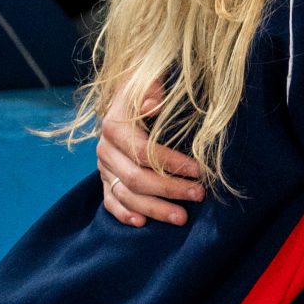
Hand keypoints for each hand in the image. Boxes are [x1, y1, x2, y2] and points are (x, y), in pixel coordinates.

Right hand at [97, 79, 206, 226]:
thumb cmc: (148, 89)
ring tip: (182, 217)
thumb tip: (152, 105)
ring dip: (154, 208)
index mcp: (115, 125)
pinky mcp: (106, 178)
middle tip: (199, 195)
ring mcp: (104, 166)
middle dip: (170, 189)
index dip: (171, 163)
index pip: (143, 151)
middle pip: (135, 177)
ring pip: (125, 194)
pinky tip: (141, 223)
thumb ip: (152, 90)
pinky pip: (110, 200)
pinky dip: (123, 214)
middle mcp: (106, 148)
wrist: (129, 94)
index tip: (199, 171)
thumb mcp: (151, 81)